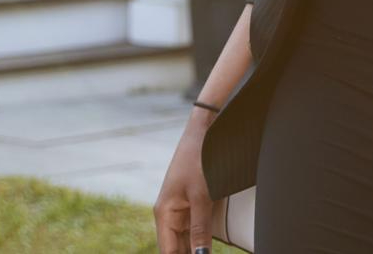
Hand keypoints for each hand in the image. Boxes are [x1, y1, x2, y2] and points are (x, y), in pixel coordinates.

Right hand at [153, 119, 216, 252]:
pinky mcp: (194, 204)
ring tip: (206, 251)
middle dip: (189, 253)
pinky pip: (196, 229)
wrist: (205, 131)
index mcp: (164, 214)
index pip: (168, 252)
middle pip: (176, 248)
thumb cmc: (199, 159)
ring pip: (186, 241)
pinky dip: (202, 240)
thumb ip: (200, 230)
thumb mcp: (202, 197)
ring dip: (195, 249)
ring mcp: (182, 210)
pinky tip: (208, 247)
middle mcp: (170, 215)